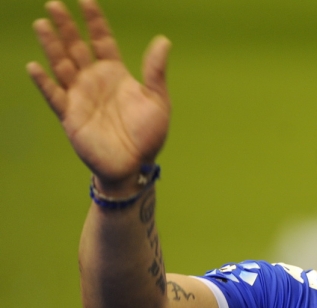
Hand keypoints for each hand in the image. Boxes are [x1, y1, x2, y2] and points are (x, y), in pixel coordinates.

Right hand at [27, 0, 170, 193]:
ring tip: (42, 25)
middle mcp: (94, 80)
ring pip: (62, 65)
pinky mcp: (70, 115)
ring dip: (51, 46)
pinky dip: (44, 82)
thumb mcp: (157, 100)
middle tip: (54, 4)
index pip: (102, 40)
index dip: (94, 21)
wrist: (134, 164)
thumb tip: (163, 40)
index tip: (86, 1)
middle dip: (66, 26)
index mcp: (115, 74)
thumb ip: (156, 71)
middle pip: (76, 47)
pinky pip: (54, 96)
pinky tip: (35, 67)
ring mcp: (80, 96)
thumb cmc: (148, 134)